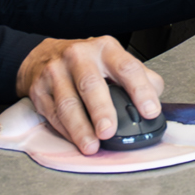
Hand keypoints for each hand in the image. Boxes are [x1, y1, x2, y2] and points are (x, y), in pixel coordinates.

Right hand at [14, 35, 162, 155]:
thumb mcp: (115, 60)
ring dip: (80, 128)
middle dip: (101, 110)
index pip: (127, 68)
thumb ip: (139, 76)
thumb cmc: (86, 62)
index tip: (150, 112)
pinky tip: (75, 140)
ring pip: (68, 103)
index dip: (141, 91)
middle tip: (109, 131)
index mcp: (106, 49)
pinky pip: (53, 114)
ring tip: (91, 146)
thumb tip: (156, 97)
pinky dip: (65, 131)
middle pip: (91, 84)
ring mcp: (56, 71)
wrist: (42, 55)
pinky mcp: (39, 89)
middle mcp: (79, 56)